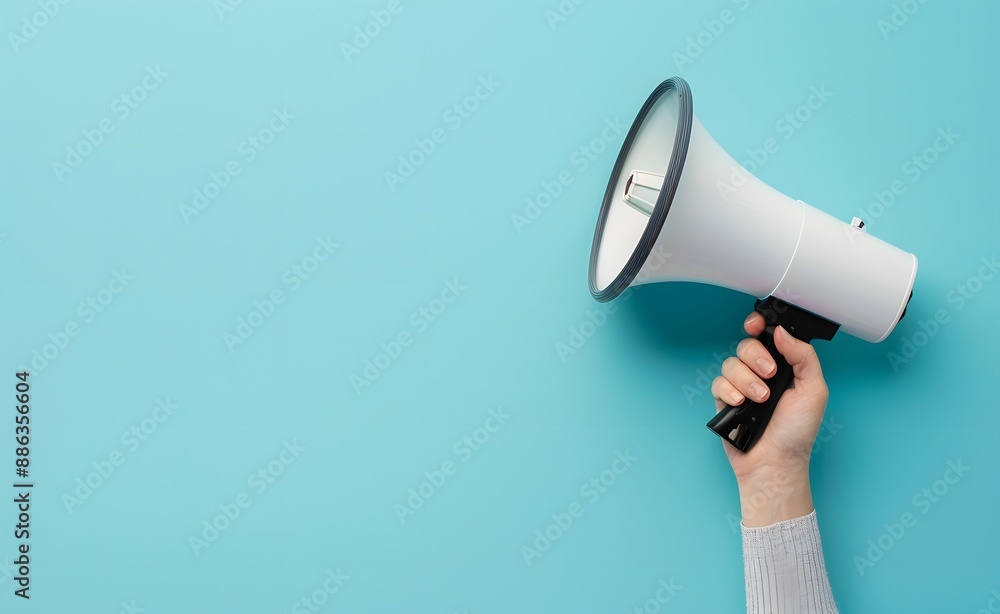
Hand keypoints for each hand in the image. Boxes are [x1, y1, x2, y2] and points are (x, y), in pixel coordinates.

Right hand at [711, 312, 829, 525]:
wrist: (774, 462)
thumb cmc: (797, 432)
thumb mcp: (814, 390)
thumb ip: (803, 356)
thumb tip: (782, 331)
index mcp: (785, 367)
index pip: (768, 336)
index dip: (759, 325)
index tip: (757, 325)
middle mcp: (762, 373)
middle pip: (746, 345)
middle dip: (756, 357)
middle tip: (770, 374)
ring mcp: (742, 387)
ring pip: (731, 363)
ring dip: (746, 380)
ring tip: (759, 399)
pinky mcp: (725, 400)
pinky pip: (718, 382)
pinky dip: (729, 391)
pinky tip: (740, 404)